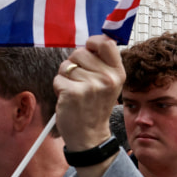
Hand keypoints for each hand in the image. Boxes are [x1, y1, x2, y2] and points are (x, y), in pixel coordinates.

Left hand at [53, 34, 124, 151]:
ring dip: (65, 77)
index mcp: (118, 73)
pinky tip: (67, 98)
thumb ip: (102, 63)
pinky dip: (58, 87)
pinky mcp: (73, 93)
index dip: (91, 43)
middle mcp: (107, 78)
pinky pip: (58, 78)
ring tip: (74, 91)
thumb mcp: (109, 84)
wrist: (89, 135)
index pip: (105, 42)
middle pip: (79, 52)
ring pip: (66, 66)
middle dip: (74, 64)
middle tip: (80, 82)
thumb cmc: (94, 107)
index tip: (88, 53)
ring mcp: (90, 86)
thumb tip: (91, 41)